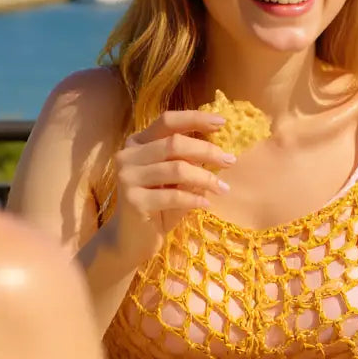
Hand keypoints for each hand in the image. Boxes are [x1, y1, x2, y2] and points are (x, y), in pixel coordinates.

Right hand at [107, 109, 235, 266]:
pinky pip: (173, 196)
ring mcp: (127, 177)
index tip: (222, 122)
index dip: (195, 119)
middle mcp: (127, 155)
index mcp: (137, 143)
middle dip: (207, 150)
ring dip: (206, 178)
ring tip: (223, 188)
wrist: (131, 239)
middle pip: (174, 144)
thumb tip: (220, 147)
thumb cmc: (158, 204)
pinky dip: (194, 199)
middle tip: (230, 160)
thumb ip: (187, 159)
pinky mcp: (133, 200)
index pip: (167, 121)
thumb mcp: (174, 178)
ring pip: (177, 169)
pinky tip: (206, 204)